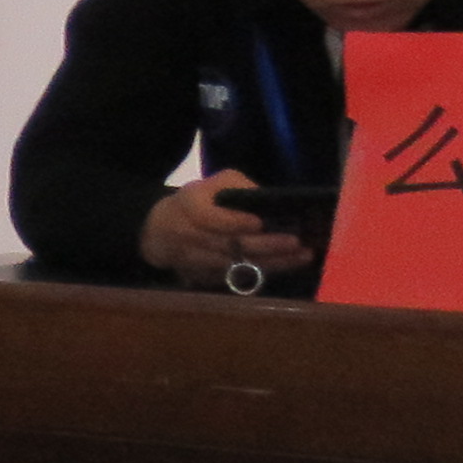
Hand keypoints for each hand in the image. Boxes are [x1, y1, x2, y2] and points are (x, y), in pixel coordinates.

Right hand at [139, 170, 309, 285]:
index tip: (260, 222)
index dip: (234, 222)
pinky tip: (289, 265)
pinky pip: (240, 277)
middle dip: (264, 244)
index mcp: (188, 206)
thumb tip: (267, 200)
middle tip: (294, 241)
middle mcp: (189, 236)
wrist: (160, 231)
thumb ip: (237, 186)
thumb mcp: (210, 184)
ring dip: (272, 262)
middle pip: (229, 245)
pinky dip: (267, 272)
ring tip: (302, 255)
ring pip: (238, 264)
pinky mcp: (206, 278)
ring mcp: (197, 261)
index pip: (209, 218)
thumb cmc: (196, 202)